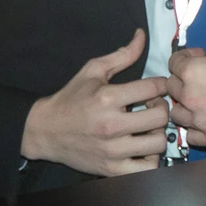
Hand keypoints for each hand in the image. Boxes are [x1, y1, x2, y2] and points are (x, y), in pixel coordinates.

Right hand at [21, 29, 168, 176]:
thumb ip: (121, 55)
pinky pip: (147, 169)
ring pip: (158, 143)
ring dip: (158, 133)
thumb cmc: (70, 99)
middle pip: (161, 116)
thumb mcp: (92, 71)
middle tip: (151, 106)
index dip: (161, 84)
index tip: (157, 86)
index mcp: (107, 98)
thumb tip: (142, 35)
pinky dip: (151, 159)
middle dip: (161, 108)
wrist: (44, 131)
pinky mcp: (112, 169)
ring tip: (147, 127)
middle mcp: (111, 125)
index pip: (152, 88)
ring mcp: (112, 151)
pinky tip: (143, 148)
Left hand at [168, 32, 205, 148]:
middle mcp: (190, 96)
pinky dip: (194, 128)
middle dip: (181, 81)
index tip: (195, 57)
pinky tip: (203, 121)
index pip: (174, 63)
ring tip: (198, 102)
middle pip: (172, 87)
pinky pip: (190, 135)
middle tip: (197, 79)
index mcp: (193, 71)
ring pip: (177, 112)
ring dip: (184, 106)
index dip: (184, 58)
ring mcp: (198, 119)